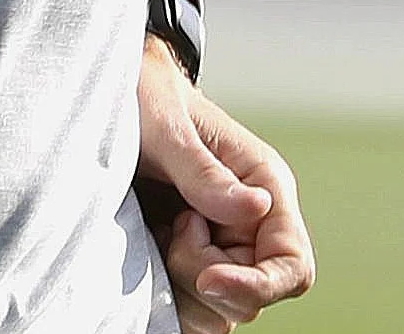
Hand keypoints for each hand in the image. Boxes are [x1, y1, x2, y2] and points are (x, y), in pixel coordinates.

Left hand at [137, 37, 313, 329]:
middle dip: (204, 276)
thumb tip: (257, 208)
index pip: (292, 265)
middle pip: (251, 296)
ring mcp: (222, 245)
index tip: (208, 277)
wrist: (111, 93)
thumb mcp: (167, 128)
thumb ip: (204, 172)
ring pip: (221, 310)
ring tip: (157, 230)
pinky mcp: (190, 258)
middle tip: (169, 226)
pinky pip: (193, 307)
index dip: (256, 284)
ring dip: (182, 284)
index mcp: (265, 186)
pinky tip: (147, 252)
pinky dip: (167, 295)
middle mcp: (252, 223)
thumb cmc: (146, 98)